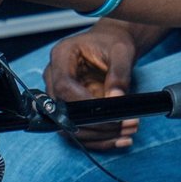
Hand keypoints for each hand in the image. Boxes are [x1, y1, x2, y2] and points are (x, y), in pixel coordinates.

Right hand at [43, 20, 140, 149]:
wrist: (111, 45)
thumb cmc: (112, 43)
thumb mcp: (122, 52)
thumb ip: (119, 74)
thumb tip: (115, 99)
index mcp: (62, 56)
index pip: (63, 86)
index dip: (83, 103)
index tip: (107, 113)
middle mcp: (54, 76)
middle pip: (63, 110)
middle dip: (96, 124)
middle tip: (125, 125)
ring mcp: (58, 95)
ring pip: (69, 126)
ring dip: (99, 135)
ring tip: (127, 133)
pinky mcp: (68, 108)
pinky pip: (78, 129)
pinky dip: (99, 138)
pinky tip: (119, 138)